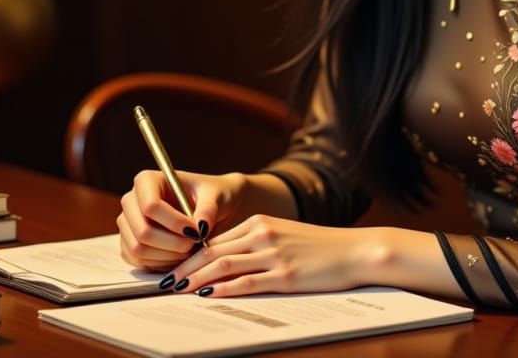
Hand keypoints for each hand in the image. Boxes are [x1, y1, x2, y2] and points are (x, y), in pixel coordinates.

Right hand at [117, 169, 249, 270]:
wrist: (208, 210)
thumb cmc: (211, 196)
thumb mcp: (216, 195)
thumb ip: (209, 209)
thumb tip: (201, 226)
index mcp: (147, 180)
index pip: (150, 205)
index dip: (173, 222)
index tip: (195, 230)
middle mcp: (131, 202)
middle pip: (142, 231)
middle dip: (172, 243)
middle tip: (195, 243)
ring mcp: (127, 225)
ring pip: (138, 250)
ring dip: (168, 255)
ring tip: (191, 248)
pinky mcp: (129, 246)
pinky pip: (139, 262)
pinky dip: (162, 264)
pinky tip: (181, 255)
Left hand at [165, 215, 389, 295]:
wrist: (354, 250)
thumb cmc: (320, 247)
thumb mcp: (285, 236)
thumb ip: (256, 244)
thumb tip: (225, 265)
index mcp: (261, 221)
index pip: (216, 239)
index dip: (190, 254)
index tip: (172, 267)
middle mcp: (263, 233)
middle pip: (213, 251)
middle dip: (185, 268)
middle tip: (164, 283)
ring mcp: (274, 254)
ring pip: (224, 266)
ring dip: (196, 280)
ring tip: (177, 291)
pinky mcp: (284, 274)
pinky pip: (246, 282)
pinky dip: (224, 289)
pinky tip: (208, 296)